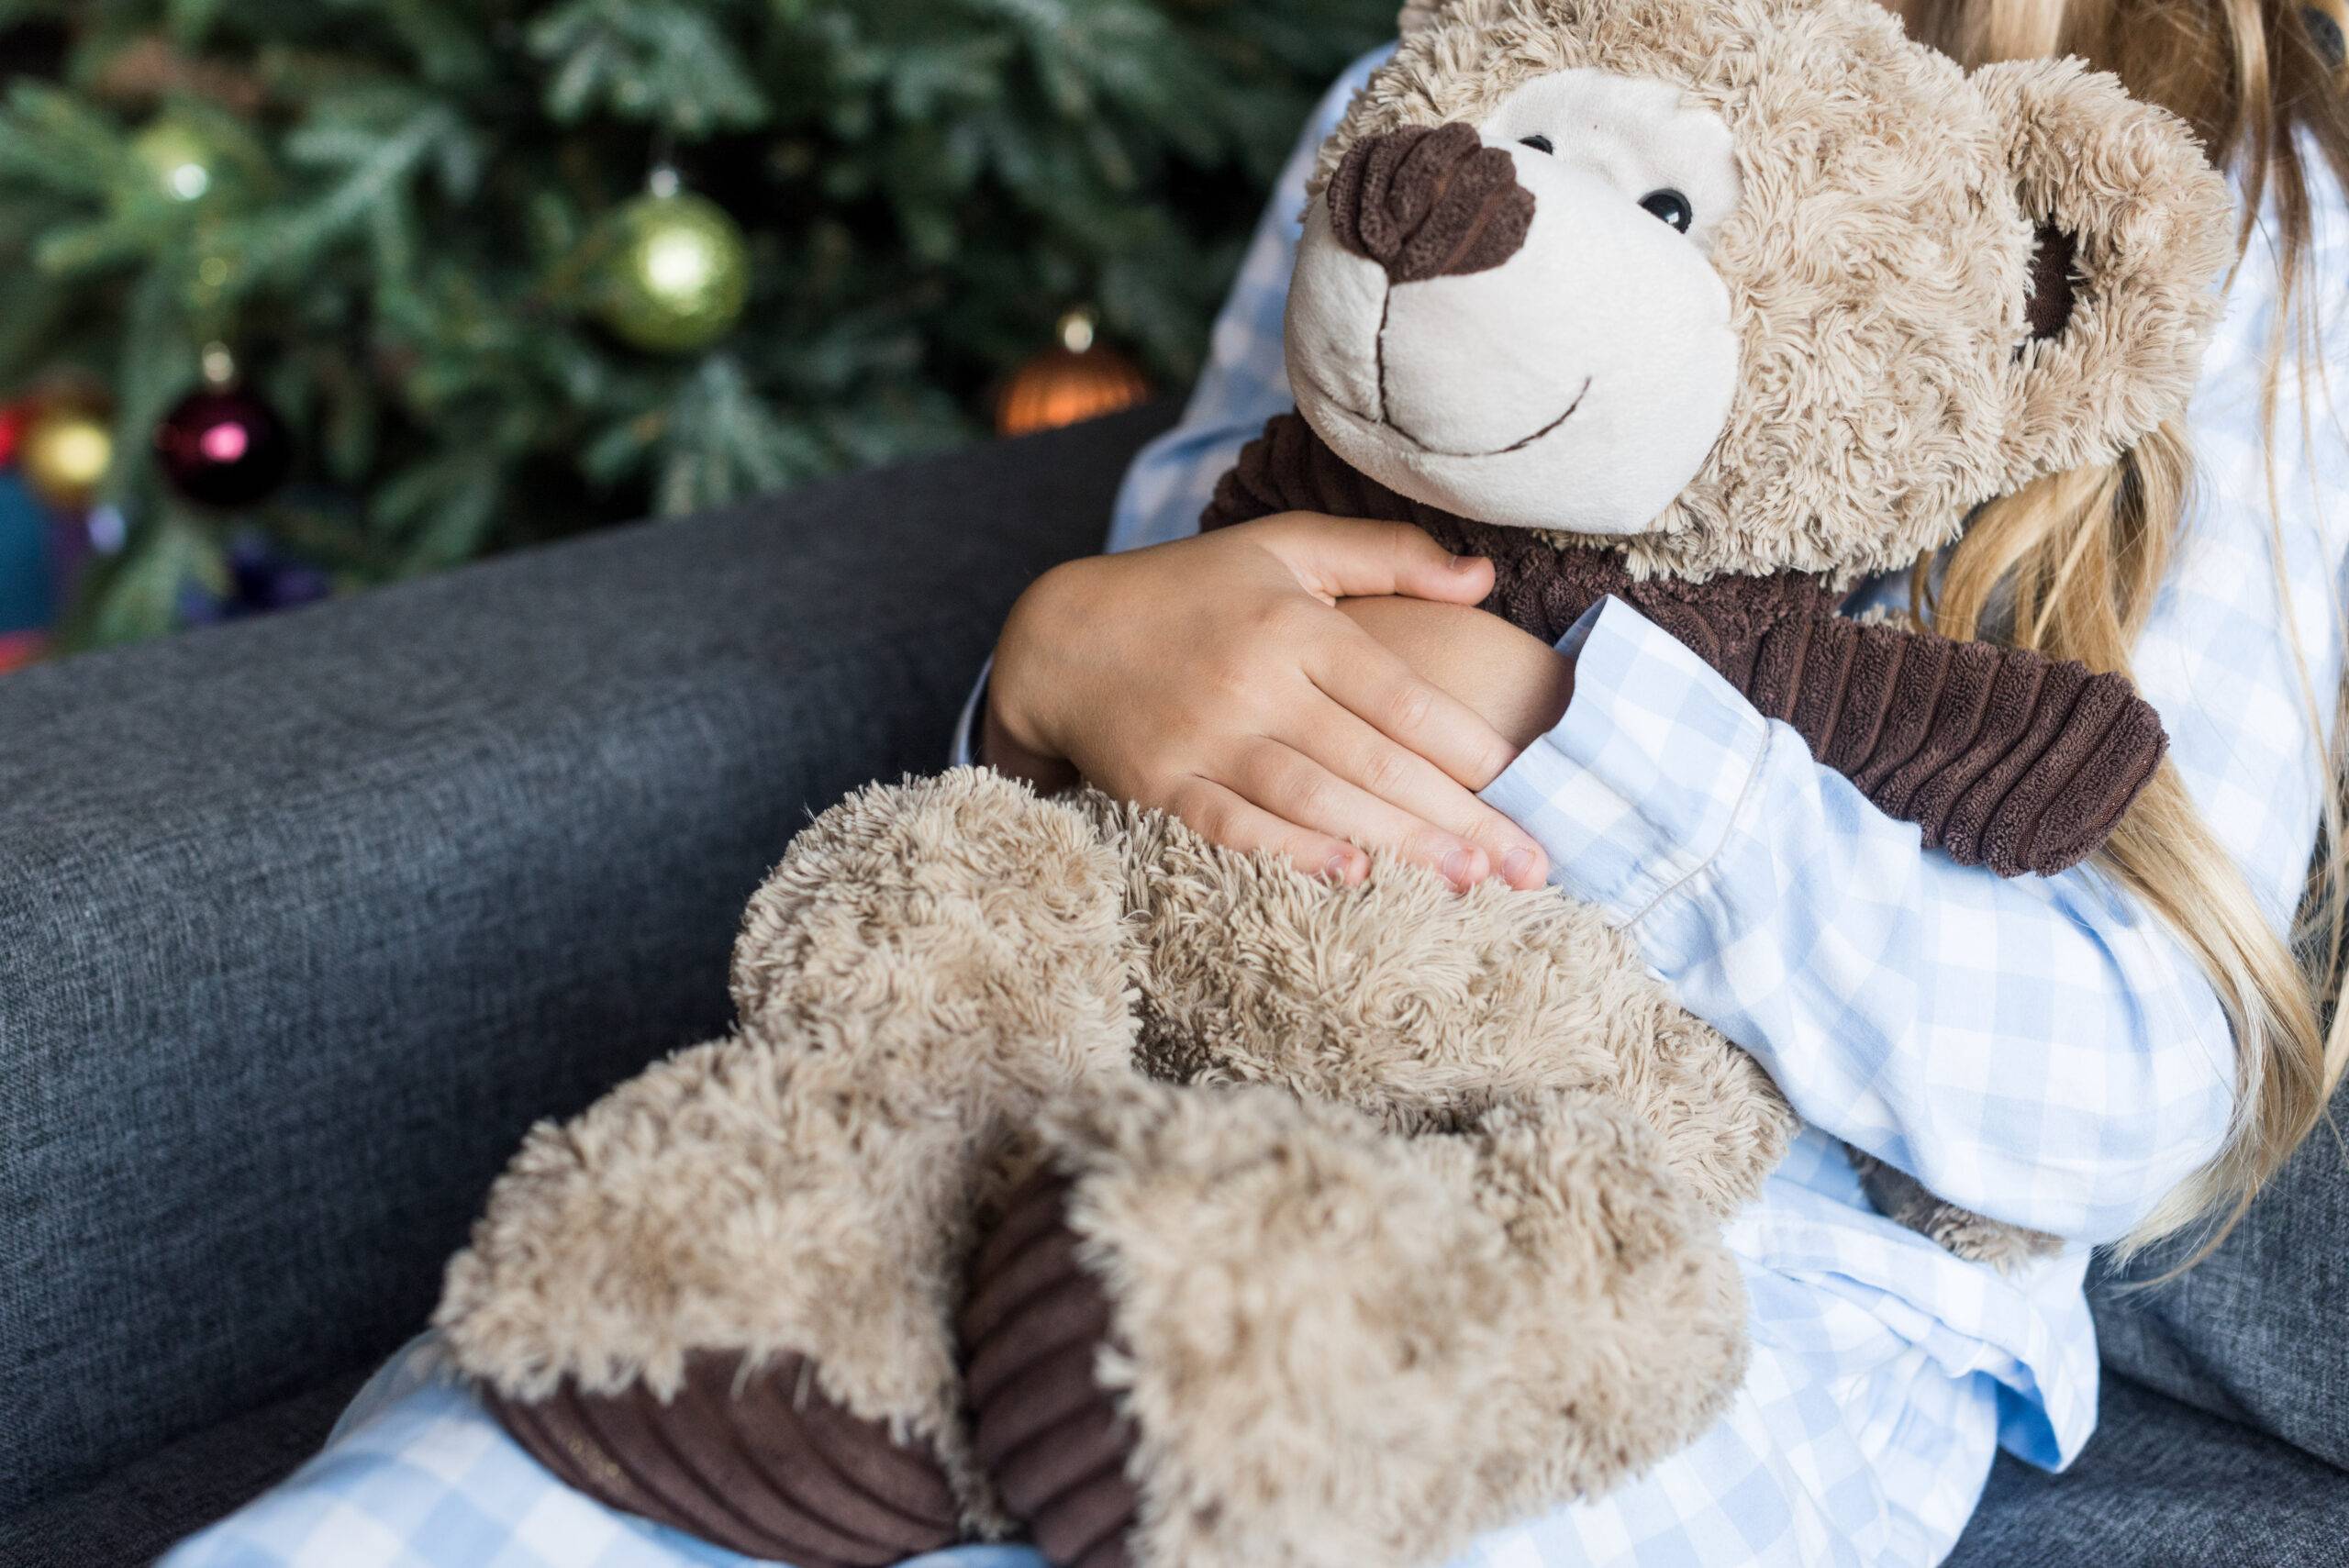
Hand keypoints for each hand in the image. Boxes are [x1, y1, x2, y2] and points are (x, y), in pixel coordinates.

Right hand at [983, 513, 1550, 888]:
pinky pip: (1236, 824)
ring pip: (1315, 796)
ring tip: (1468, 883)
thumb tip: (1484, 577)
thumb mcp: (1283, 547)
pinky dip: (1293, 852)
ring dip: (1396, 844)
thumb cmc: (1190, 590)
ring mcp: (1205, 735)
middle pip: (1372, 756)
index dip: (1463, 742)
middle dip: (1455, 815)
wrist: (1060, 636)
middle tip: (1525, 865)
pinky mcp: (1161, 782)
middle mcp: (1254, 678)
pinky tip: (1353, 876)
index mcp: (1294, 622)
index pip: (1397, 692)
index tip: (1522, 783)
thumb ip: (1386, 556)